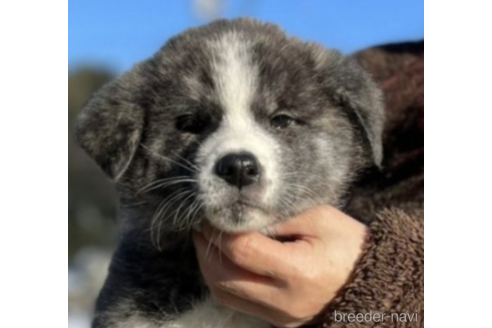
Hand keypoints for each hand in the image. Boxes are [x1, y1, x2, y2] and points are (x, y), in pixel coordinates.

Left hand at [192, 205, 367, 327]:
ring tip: (207, 239)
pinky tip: (223, 258)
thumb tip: (243, 212)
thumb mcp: (321, 219)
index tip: (212, 210)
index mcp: (297, 271)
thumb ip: (280, 214)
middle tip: (201, 223)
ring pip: (224, 293)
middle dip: (205, 247)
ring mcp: (279, 315)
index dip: (219, 228)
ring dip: (208, 265)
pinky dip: (221, 279)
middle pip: (223, 277)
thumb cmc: (349, 246)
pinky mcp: (277, 320)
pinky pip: (236, 301)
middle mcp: (283, 300)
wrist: (375, 283)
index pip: (241, 250)